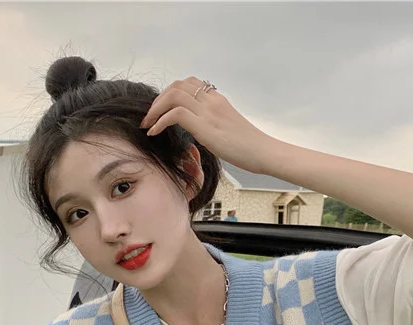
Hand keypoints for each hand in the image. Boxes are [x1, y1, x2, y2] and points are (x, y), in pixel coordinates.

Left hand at [140, 77, 277, 174]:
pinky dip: (159, 121)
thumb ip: (212, 123)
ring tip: (148, 124)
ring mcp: (208, 111)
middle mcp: (211, 100)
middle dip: (158, 100)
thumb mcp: (228, 128)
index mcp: (217, 99)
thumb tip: (198, 130)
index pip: (188, 83)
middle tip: (149, 117)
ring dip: (155, 109)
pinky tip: (155, 133)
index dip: (169, 93)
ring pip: (173, 95)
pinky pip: (175, 114)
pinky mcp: (205, 126)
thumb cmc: (249, 147)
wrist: (263, 152)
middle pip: (176, 85)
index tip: (161, 110)